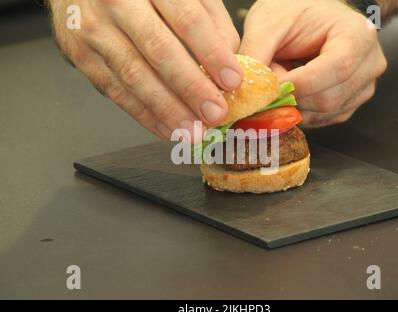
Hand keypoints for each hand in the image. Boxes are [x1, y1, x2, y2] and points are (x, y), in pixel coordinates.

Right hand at [48, 0, 241, 139]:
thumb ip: (208, 17)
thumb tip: (231, 58)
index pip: (187, 19)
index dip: (212, 53)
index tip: (233, 81)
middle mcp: (117, 2)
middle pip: (159, 50)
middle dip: (191, 88)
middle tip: (214, 113)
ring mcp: (94, 30)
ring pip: (135, 75)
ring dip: (168, 109)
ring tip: (193, 130)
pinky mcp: (82, 56)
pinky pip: (115, 91)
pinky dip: (143, 114)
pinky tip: (166, 128)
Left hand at [240, 0, 386, 127]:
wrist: (310, 16)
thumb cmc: (293, 12)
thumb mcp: (268, 23)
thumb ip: (255, 53)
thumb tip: (244, 89)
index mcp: (357, 34)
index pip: (336, 68)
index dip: (298, 84)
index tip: (269, 87)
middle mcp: (369, 63)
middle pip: (329, 97)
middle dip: (292, 96)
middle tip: (269, 83)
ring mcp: (363, 86)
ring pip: (324, 113)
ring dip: (294, 105)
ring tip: (282, 80)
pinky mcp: (350, 102)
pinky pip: (323, 120)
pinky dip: (301, 112)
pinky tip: (291, 93)